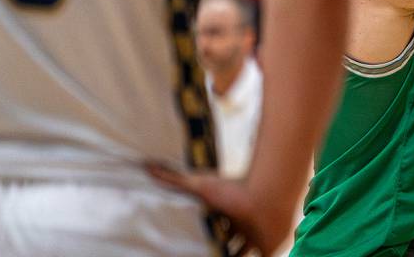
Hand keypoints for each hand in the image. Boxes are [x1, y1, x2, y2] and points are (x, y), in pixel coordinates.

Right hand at [148, 165, 292, 255]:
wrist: (267, 196)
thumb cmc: (235, 189)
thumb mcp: (200, 186)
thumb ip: (174, 179)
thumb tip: (145, 164)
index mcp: (227, 210)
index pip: (215, 225)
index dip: (206, 233)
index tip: (195, 238)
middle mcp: (242, 222)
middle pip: (228, 239)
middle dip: (218, 247)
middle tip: (204, 252)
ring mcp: (255, 235)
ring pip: (242, 252)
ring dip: (231, 255)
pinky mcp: (267, 248)